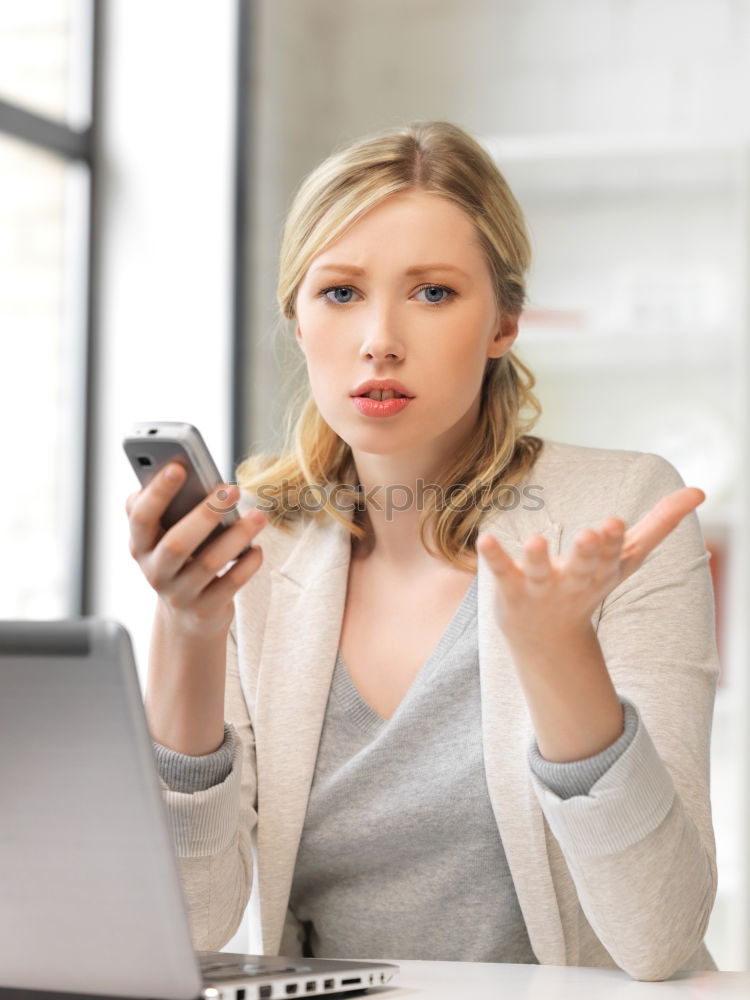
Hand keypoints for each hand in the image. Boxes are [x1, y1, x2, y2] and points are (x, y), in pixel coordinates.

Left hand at [476, 486, 705, 641]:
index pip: (612, 555)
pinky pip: (502, 574)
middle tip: (591, 532)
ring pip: (542, 573)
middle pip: (583, 566)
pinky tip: (484, 541)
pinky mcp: (512, 591)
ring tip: (535, 540)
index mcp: (603, 571)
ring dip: (539, 558)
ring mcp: (542, 589)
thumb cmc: (590, 585)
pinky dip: (495, 559)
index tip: (614, 523)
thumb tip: (700, 491)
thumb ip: (661, 524)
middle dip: (589, 551)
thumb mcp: (628, 558)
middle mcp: (574, 581)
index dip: (612, 540)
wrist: (547, 639)